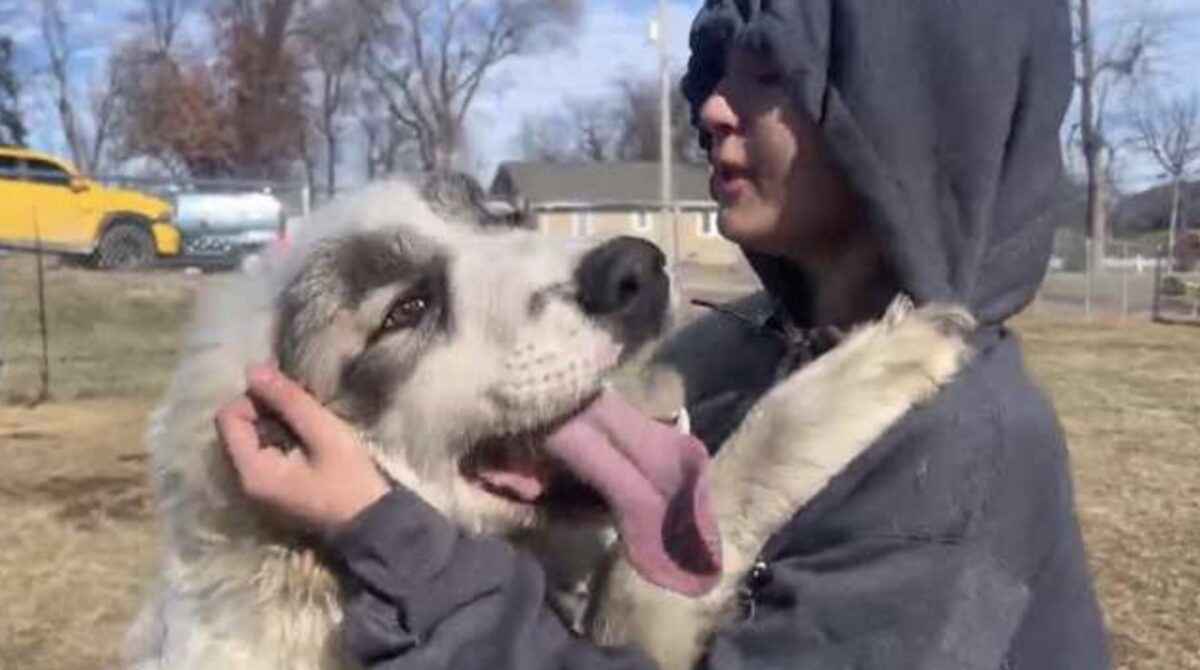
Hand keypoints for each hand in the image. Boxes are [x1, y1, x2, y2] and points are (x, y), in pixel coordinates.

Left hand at [216, 364, 390, 530]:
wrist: (373, 526)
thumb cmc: (350, 480)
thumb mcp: (324, 434)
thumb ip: (288, 401)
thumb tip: (253, 370)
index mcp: (252, 471)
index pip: (227, 418)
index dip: (253, 399)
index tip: (288, 398)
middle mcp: (244, 483)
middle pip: (234, 429)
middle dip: (262, 410)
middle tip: (300, 409)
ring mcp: (256, 491)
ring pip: (248, 441)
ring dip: (271, 425)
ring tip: (305, 425)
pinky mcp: (271, 493)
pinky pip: (261, 456)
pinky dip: (277, 442)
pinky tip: (305, 443)